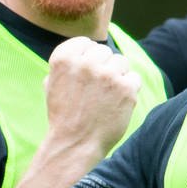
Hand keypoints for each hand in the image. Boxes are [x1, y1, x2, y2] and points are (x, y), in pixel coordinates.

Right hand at [43, 36, 141, 157]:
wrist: (75, 144)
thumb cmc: (63, 115)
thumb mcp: (52, 84)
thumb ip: (67, 64)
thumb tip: (84, 48)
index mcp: (63, 59)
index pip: (85, 42)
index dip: (86, 58)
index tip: (85, 75)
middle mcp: (85, 63)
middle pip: (104, 51)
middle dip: (102, 67)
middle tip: (96, 89)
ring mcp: (107, 75)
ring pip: (121, 61)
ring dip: (117, 76)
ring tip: (106, 96)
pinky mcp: (126, 88)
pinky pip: (134, 78)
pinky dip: (129, 90)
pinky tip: (117, 103)